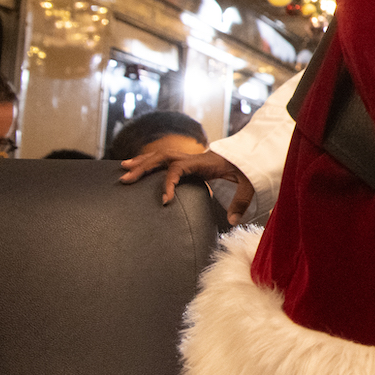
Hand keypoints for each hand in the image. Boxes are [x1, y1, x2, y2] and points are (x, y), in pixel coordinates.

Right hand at [120, 148, 256, 225]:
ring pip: (162, 154)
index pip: (178, 168)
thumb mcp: (249, 182)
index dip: (169, 183)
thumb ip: (242, 201)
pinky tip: (138, 166)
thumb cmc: (249, 167)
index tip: (164, 200)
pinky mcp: (190, 159)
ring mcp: (190, 156)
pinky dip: (151, 160)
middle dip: (143, 167)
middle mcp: (194, 156)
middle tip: (125, 179)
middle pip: (163, 157)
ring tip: (123, 168)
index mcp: (204, 162)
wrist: (251, 152)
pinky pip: (167, 157)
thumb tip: (232, 221)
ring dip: (142, 161)